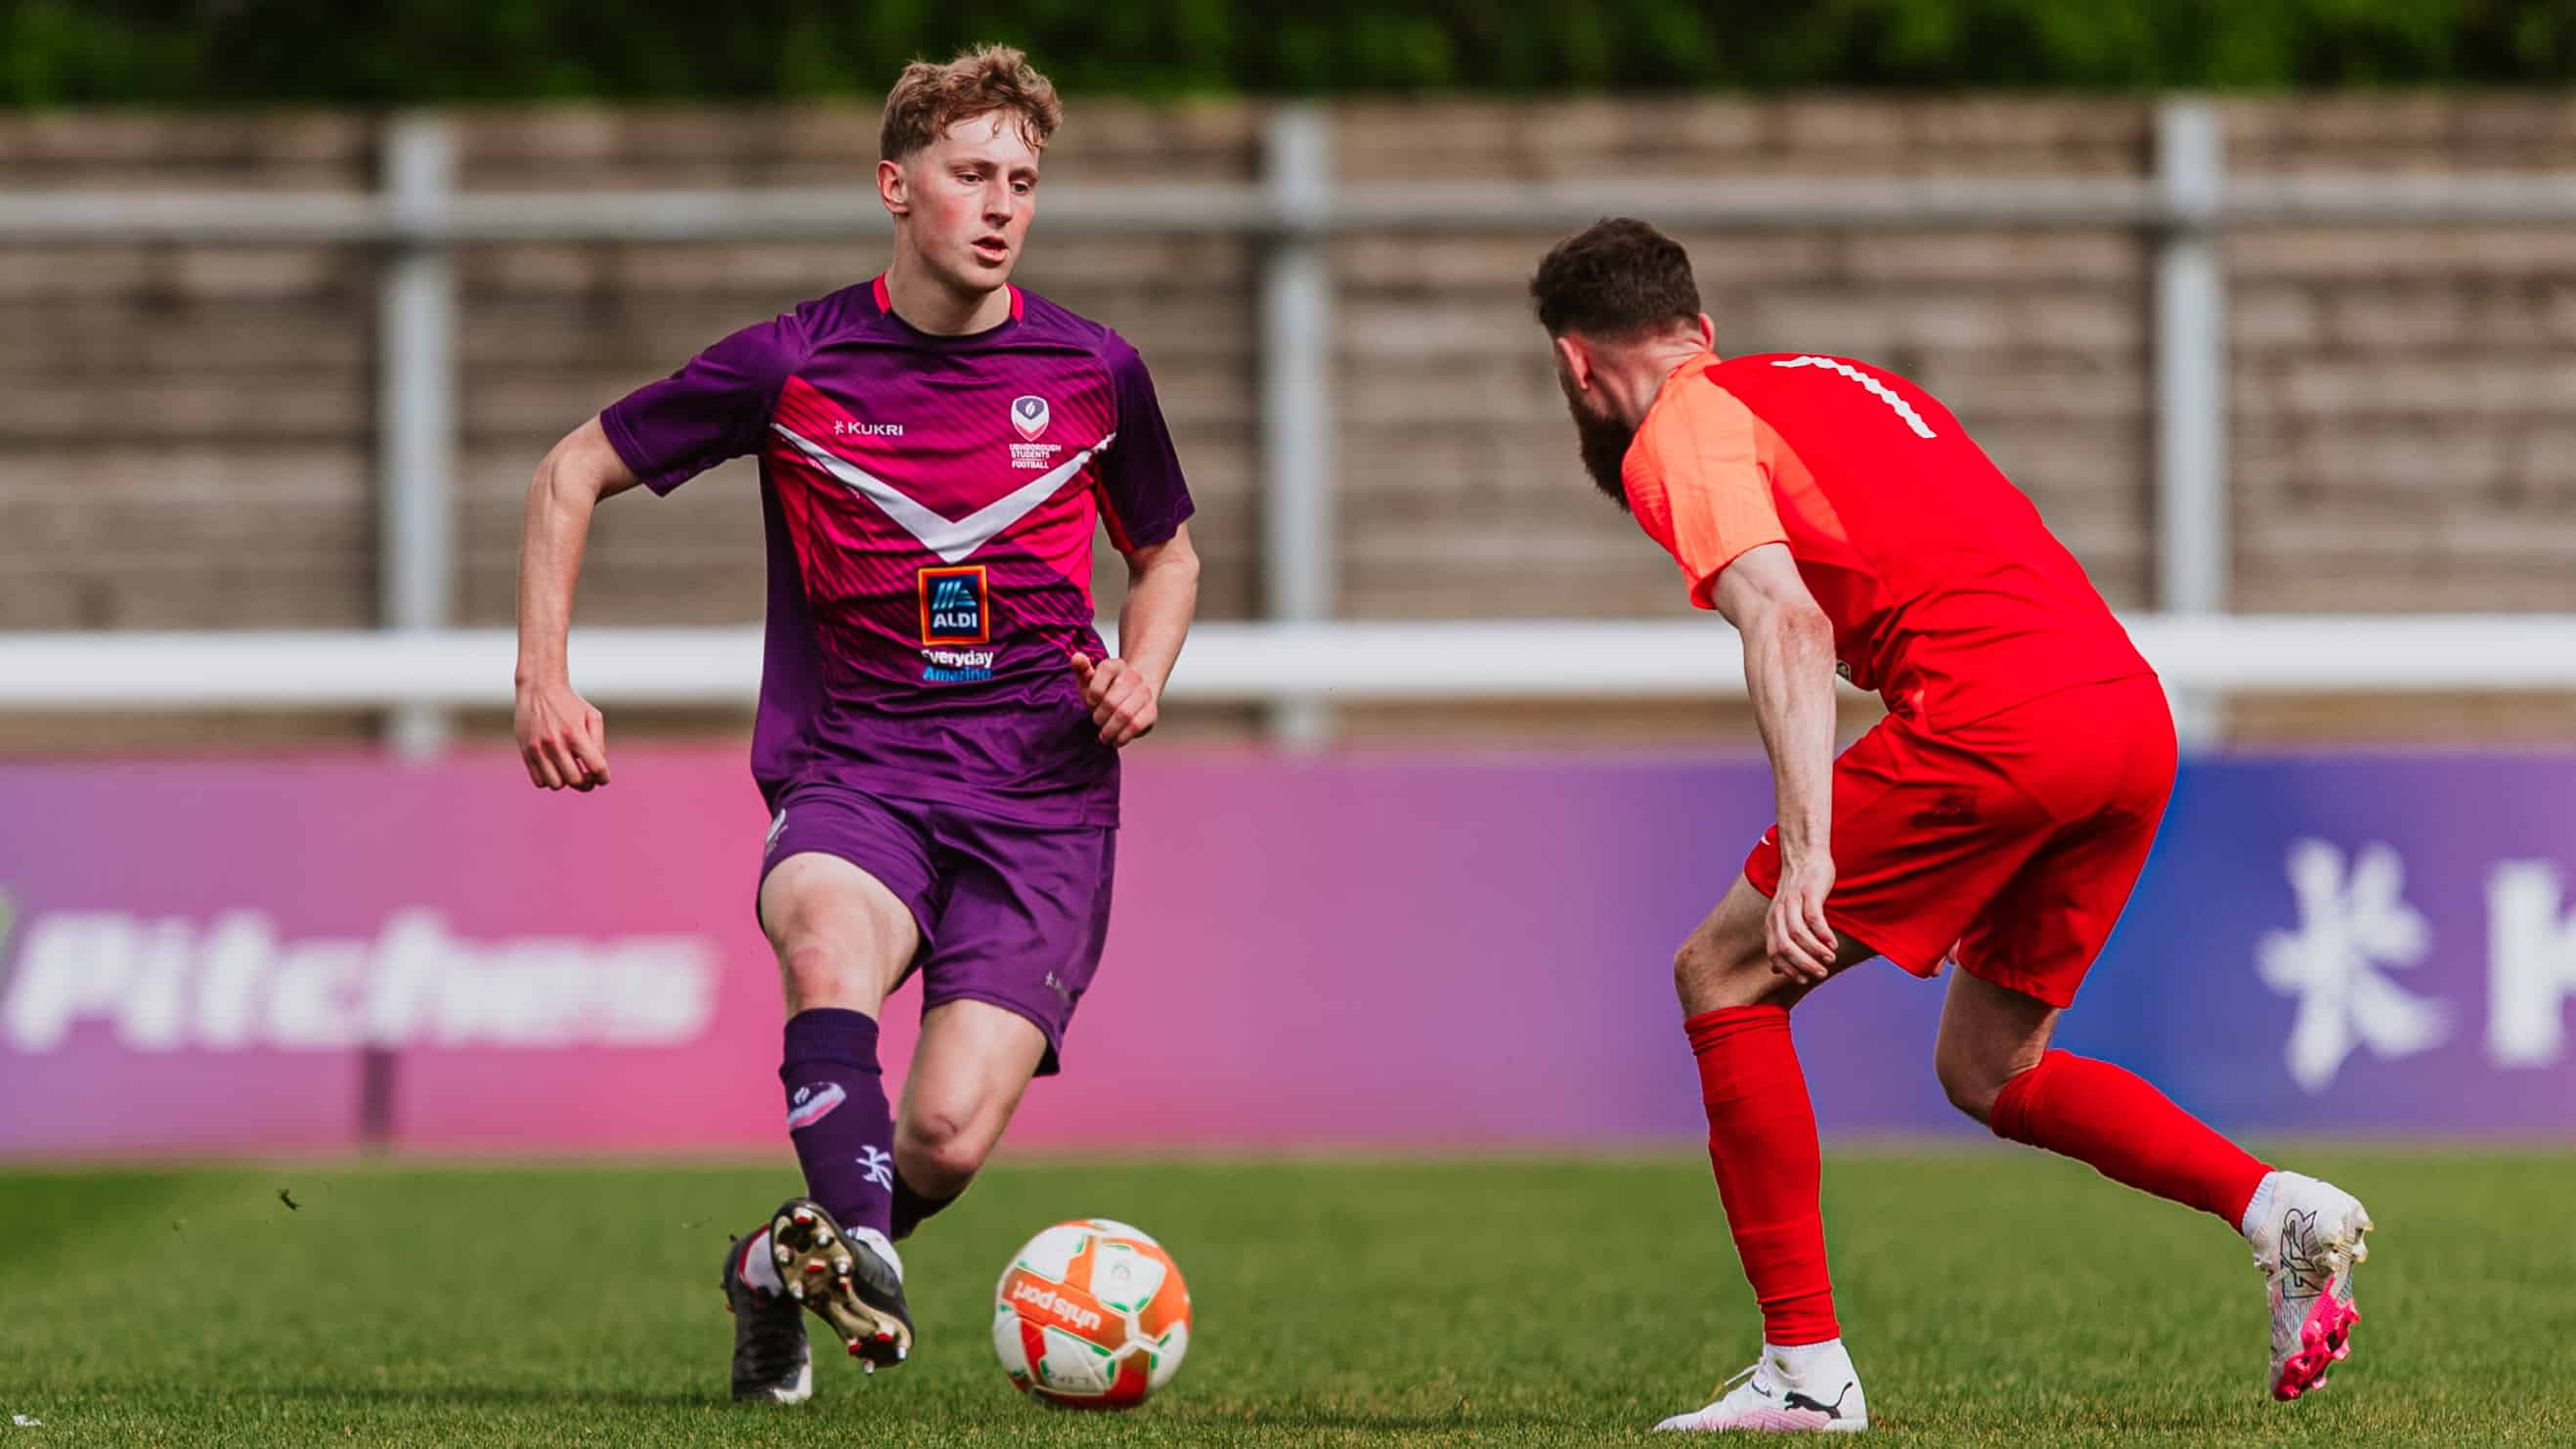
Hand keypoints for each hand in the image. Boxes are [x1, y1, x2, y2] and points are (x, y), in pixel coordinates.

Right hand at [515, 678, 608, 790]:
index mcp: (575, 734)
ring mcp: (538, 749)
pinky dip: (550, 780)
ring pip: (556, 784)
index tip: (603, 778)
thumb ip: (598, 743)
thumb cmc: (570, 704)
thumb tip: (597, 768)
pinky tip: (555, 768)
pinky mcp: (526, 752)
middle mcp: (555, 743)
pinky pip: (539, 781)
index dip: (603, 778)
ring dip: (566, 782)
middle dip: (587, 784)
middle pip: (575, 781)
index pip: (596, 767)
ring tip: (570, 772)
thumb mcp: (592, 716)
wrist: (539, 688)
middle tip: (588, 778)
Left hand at [1071, 653, 1158, 746]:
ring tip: (1104, 735)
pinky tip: (1116, 739)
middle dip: (1099, 716)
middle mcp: (1133, 677)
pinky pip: (1136, 726)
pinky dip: (1122, 736)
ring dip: (1109, 729)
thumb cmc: (1105, 691)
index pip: (1103, 675)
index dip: (1093, 694)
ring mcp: (1144, 694)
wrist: (1132, 697)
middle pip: (1111, 701)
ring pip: (1124, 715)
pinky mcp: (1151, 711)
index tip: (1091, 702)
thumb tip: (1077, 657)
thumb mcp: (1089, 681)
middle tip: (1097, 721)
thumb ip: (1081, 669)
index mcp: (1116, 666)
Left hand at [1766, 851, 1837, 982]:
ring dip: (1815, 951)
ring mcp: (1792, 903)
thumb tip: (1775, 968)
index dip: (1788, 969)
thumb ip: (1780, 940)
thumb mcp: (1784, 916)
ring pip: (1799, 934)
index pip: (1774, 953)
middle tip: (1820, 973)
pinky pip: (1814, 918)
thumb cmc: (1798, 891)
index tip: (1804, 979)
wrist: (1805, 857)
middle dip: (1803, 964)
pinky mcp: (1808, 893)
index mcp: (1772, 922)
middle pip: (1785, 947)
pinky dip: (1823, 934)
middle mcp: (1779, 914)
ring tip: (1830, 959)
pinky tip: (1833, 943)